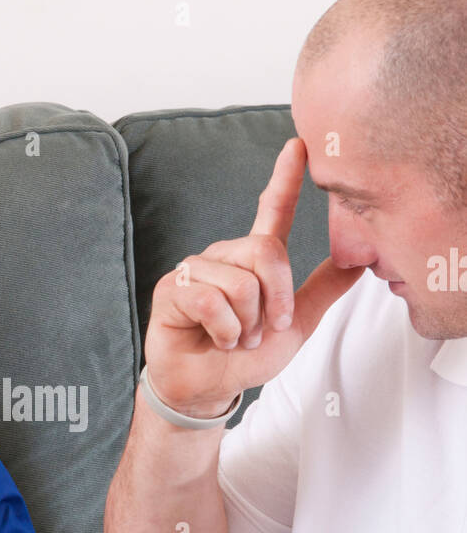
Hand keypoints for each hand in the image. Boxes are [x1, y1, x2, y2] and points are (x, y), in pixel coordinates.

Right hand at [144, 137, 365, 416]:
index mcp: (254, 260)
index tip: (298, 145)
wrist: (210, 388)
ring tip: (234, 338)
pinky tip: (215, 339)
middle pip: (265, 252)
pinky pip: (212, 300)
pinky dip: (224, 330)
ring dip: (247, 325)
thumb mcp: (296, 325)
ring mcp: (198, 270)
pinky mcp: (173, 288)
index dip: (285, 178)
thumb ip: (322, 291)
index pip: (271, 210)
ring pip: (240, 283)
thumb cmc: (245, 356)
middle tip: (263, 330)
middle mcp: (226, 257)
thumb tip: (360, 263)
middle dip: (274, 302)